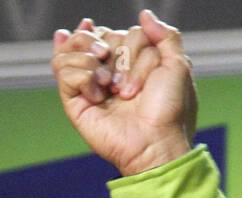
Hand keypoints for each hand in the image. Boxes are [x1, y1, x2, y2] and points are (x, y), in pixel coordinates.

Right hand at [52, 10, 196, 175]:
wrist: (155, 139)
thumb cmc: (169, 107)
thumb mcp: (177, 63)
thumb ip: (164, 34)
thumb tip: (143, 13)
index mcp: (129, 63)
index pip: (116, 33)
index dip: (128, 41)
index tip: (138, 57)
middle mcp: (106, 72)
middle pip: (92, 37)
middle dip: (108, 47)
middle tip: (118, 68)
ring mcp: (88, 87)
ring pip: (71, 51)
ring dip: (91, 59)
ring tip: (109, 82)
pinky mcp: (74, 102)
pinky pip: (64, 72)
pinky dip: (82, 75)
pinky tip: (99, 93)